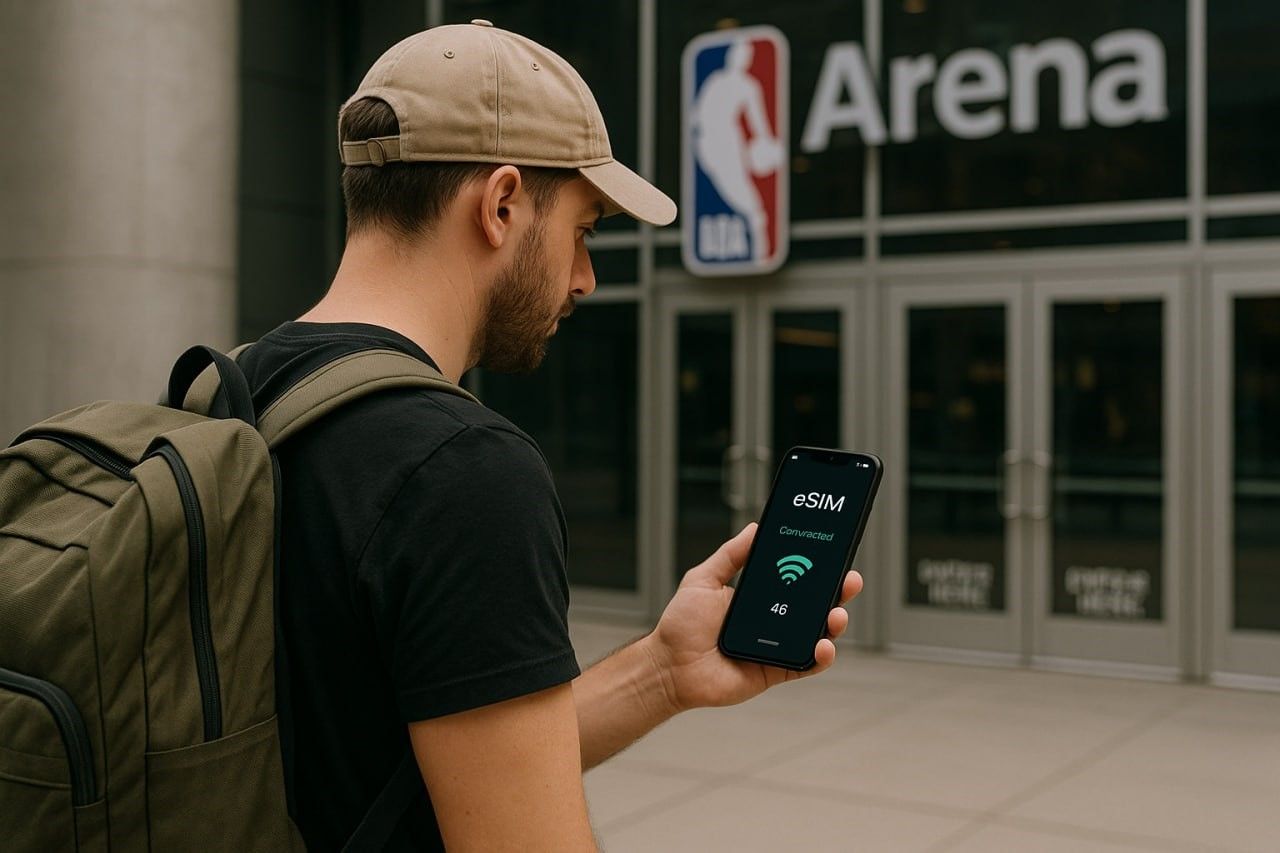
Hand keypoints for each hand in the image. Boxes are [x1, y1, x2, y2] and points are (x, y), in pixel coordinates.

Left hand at [641, 523, 863, 713]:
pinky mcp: (776, 672)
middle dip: (838, 593)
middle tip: (849, 581)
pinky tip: (823, 645)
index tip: (835, 554)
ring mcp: (777, 648)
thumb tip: (755, 528)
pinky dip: (820, 657)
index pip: (797, 581)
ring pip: (817, 635)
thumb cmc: (681, 625)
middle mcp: (773, 622)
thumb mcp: (703, 579)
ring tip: (835, 615)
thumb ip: (730, 555)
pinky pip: (806, 665)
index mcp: (760, 599)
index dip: (818, 569)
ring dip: (834, 624)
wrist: (668, 666)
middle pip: (815, 606)